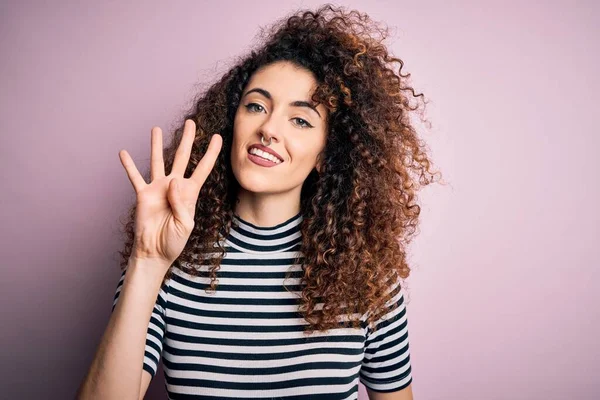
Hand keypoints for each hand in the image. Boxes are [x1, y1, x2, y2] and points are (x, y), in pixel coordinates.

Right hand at [118, 119, 221, 266]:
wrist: (155, 252)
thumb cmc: (174, 241)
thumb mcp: (185, 225)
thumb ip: (182, 204)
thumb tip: (174, 181)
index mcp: (190, 193)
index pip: (203, 168)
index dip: (210, 153)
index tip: (217, 137)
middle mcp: (174, 186)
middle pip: (182, 157)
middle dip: (187, 139)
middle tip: (191, 122)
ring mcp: (158, 188)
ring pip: (158, 161)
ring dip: (156, 145)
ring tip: (156, 128)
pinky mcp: (143, 195)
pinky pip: (135, 177)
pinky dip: (129, 165)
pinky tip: (123, 152)